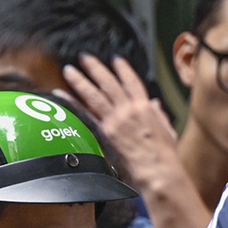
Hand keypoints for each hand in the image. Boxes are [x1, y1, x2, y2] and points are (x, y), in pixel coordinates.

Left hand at [60, 56, 186, 193]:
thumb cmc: (164, 155)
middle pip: (109, 84)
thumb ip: (159, 114)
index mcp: (145, 107)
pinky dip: (71, 102)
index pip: (132, 82)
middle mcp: (128, 110)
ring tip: (69, 70)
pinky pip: (84, 114)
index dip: (123, 69)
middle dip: (96, 68)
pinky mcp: (104, 132)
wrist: (158, 170)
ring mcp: (115, 120)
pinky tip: (61, 94)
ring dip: (80, 80)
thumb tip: (154, 104)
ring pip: (94, 94)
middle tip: (84, 57)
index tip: (115, 59)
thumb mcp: (166, 129)